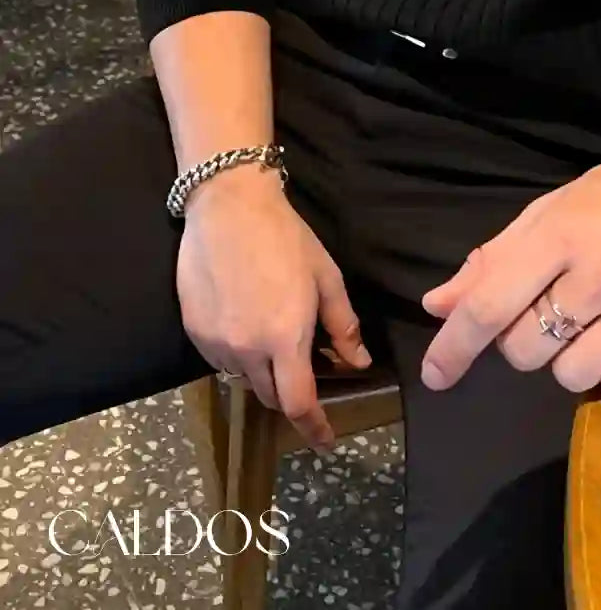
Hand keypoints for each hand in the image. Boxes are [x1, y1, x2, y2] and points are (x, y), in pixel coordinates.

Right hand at [176, 166, 370, 449]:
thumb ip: (342, 326)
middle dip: (290, 395)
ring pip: (243, 379)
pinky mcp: (193, 332)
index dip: (314, 428)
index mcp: (284, 338)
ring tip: (274, 339)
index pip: (298, 403)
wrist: (228, 206)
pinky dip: (238, 356)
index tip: (326, 442)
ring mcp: (215, 344)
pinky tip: (247, 325)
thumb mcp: (325, 278)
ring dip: (263, 372)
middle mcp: (246, 350)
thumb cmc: (285, 238)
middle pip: (270, 395)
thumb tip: (358, 363)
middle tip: (306, 373)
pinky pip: (220, 361)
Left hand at [420, 126, 600, 409]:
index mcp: (564, 231)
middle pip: (526, 350)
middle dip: (527, 338)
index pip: (492, 304)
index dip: (455, 346)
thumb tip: (439, 306)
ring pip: (572, 377)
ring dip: (575, 358)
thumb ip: (498, 257)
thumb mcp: (559, 207)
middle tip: (561, 306)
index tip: (436, 375)